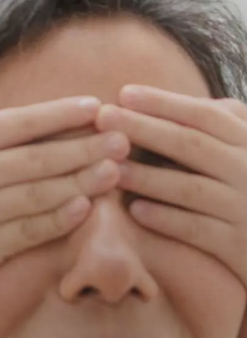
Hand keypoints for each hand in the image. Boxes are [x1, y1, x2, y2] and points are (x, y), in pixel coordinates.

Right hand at [0, 94, 128, 312]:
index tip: (95, 107)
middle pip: (38, 158)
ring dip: (83, 181)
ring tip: (115, 170)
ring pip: (39, 194)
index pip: (17, 123)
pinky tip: (84, 207)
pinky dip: (59, 219)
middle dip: (85, 145)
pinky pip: (29, 231)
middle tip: (123, 138)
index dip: (60, 114)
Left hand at [95, 85, 246, 284]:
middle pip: (191, 145)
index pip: (204, 116)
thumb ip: (221, 128)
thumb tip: (173, 104)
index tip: (124, 93)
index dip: (163, 103)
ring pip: (190, 188)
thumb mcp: (246, 153)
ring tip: (112, 167)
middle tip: (104, 118)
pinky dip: (166, 218)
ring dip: (147, 176)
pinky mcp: (236, 244)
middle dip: (144, 129)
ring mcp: (245, 208)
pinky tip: (135, 210)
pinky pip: (196, 230)